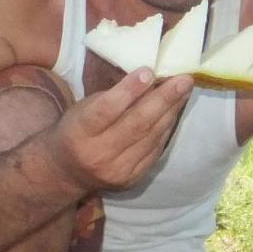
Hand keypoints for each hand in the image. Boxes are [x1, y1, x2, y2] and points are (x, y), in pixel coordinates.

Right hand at [47, 70, 193, 193]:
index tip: (149, 72)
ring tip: (184, 90)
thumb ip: (112, 97)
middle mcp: (98, 154)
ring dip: (171, 111)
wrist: (68, 172)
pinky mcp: (131, 179)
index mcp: (80, 131)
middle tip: (184, 79)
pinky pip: (155, 150)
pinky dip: (166, 128)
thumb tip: (150, 78)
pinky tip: (174, 111)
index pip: (106, 110)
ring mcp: (116, 170)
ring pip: (151, 136)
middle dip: (164, 99)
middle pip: (137, 123)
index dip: (129, 90)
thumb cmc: (77, 130)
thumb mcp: (84, 109)